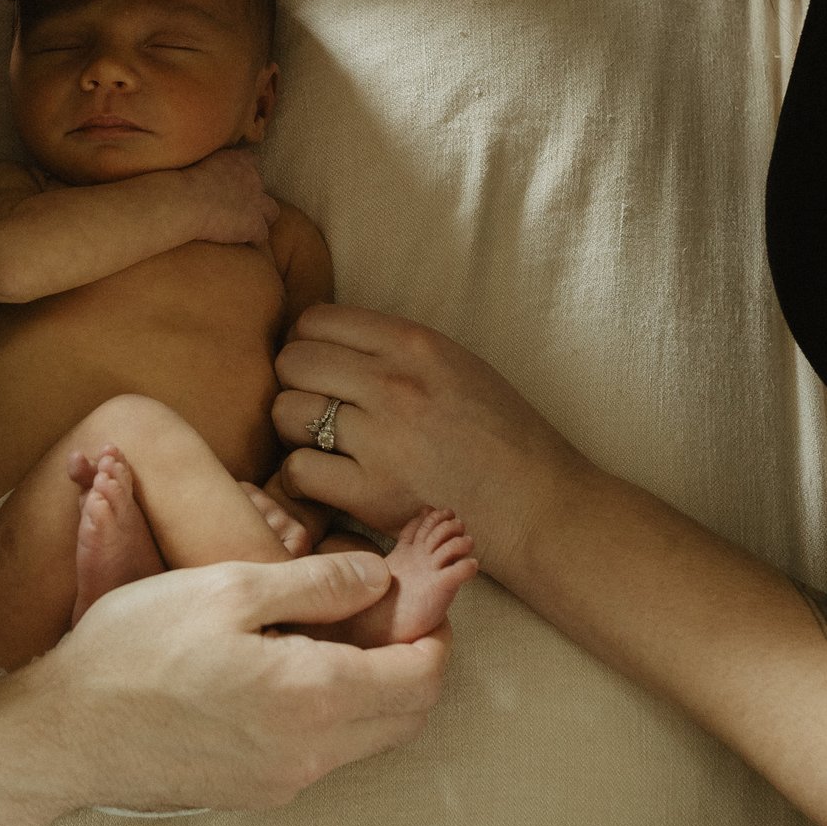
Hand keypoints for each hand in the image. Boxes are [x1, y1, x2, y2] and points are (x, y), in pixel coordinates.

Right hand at [18, 552, 447, 811]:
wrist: (64, 735)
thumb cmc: (135, 651)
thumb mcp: (228, 588)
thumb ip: (317, 584)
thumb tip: (378, 581)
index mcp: (314, 696)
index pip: (422, 676)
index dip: (433, 631)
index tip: (416, 597)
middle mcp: (312, 754)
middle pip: (407, 716)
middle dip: (416, 664)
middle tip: (390, 617)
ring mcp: (284, 783)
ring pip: (367, 738)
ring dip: (375, 691)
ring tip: (337, 637)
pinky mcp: (255, 794)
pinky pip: (323, 754)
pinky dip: (333, 714)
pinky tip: (290, 673)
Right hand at [176, 149, 278, 245]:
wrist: (187, 201)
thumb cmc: (183, 181)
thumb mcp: (199, 160)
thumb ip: (210, 162)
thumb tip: (204, 168)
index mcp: (238, 161)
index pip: (250, 161)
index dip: (243, 172)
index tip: (233, 180)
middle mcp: (252, 179)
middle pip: (263, 186)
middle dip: (254, 196)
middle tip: (237, 206)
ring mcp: (256, 203)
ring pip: (271, 212)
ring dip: (261, 218)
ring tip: (246, 226)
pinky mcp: (254, 225)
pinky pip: (262, 235)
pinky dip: (254, 240)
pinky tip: (243, 244)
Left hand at [271, 304, 586, 575]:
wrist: (540, 505)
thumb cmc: (505, 436)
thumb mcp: (458, 364)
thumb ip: (397, 349)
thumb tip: (331, 344)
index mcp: (416, 344)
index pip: (315, 320)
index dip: (309, 345)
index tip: (324, 370)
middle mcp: (393, 384)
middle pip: (292, 361)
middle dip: (297, 384)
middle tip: (319, 410)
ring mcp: (381, 439)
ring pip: (286, 412)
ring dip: (295, 430)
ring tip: (325, 446)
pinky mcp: (372, 494)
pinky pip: (298, 469)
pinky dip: (304, 478)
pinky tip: (330, 482)